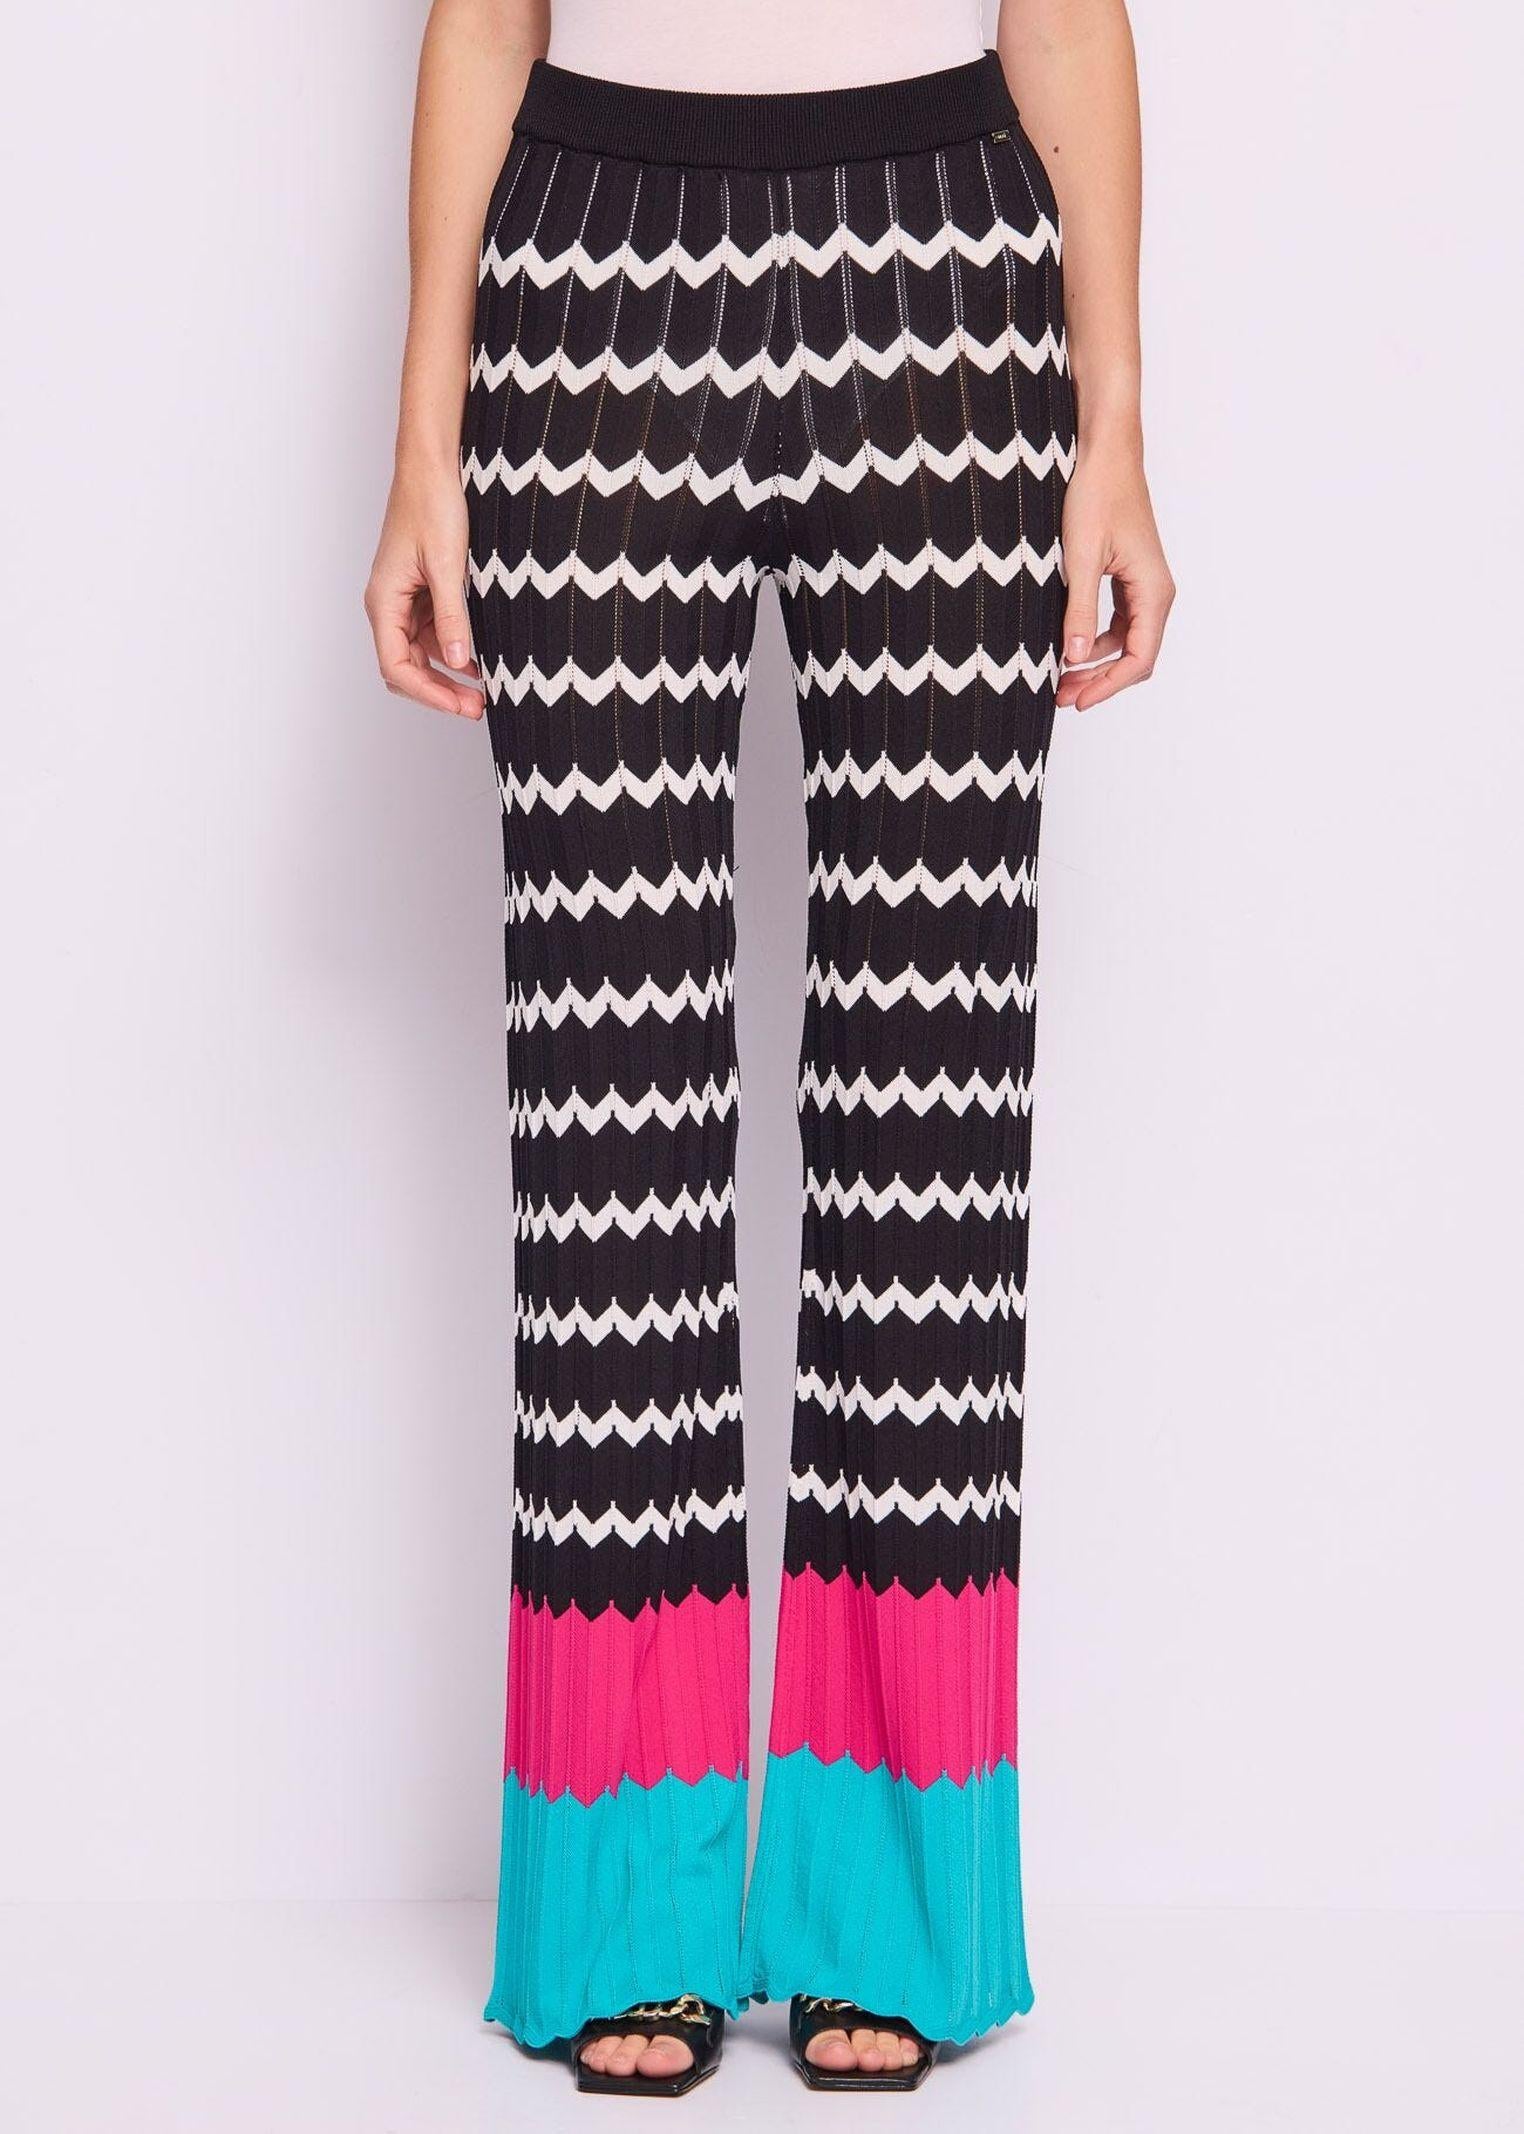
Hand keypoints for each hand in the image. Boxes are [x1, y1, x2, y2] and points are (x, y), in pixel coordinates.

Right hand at [364, 461, 482, 717]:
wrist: (432, 468)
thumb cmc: (431, 506)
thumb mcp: (447, 566)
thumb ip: (451, 617)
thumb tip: (457, 661)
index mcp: (384, 601)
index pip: (397, 667)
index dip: (428, 694)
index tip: (461, 706)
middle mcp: (388, 605)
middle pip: (405, 668)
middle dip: (439, 692)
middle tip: (477, 707)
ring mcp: (403, 600)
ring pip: (419, 655)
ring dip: (447, 676)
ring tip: (481, 691)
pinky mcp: (420, 592)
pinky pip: (431, 634)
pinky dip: (452, 651)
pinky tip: (477, 661)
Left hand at [1057, 437, 1174, 712]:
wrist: (1105, 454)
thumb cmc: (1097, 494)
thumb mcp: (1081, 557)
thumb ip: (1079, 609)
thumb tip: (1074, 658)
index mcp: (1154, 591)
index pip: (1138, 659)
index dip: (1108, 686)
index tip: (1077, 702)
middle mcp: (1155, 593)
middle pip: (1134, 657)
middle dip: (1100, 681)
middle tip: (1061, 698)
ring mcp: (1143, 586)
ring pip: (1124, 643)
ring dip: (1094, 664)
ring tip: (1058, 678)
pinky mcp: (1128, 578)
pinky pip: (1116, 623)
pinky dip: (1093, 640)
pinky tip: (1065, 645)